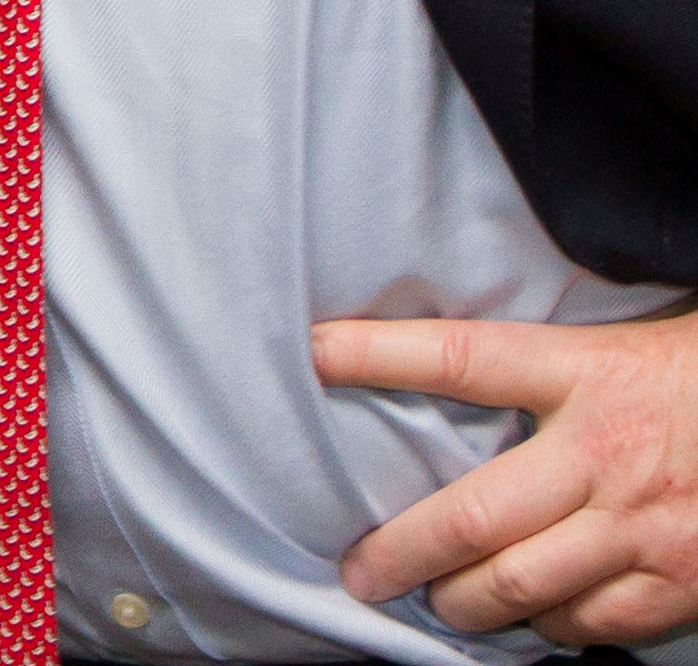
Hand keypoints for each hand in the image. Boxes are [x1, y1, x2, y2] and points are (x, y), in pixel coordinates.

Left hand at [317, 309, 697, 645]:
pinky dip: (549, 625)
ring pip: (522, 585)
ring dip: (465, 602)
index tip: (313, 352)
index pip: (464, 359)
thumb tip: (441, 364)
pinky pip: (589, 621)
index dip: (380, 354)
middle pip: (474, 516)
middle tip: (361, 572)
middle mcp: (605, 456)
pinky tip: (530, 615)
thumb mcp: (619, 347)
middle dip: (403, 552)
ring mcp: (644, 527)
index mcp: (587, 375)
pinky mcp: (681, 582)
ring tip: (433, 601)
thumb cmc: (696, 374)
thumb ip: (544, 366)